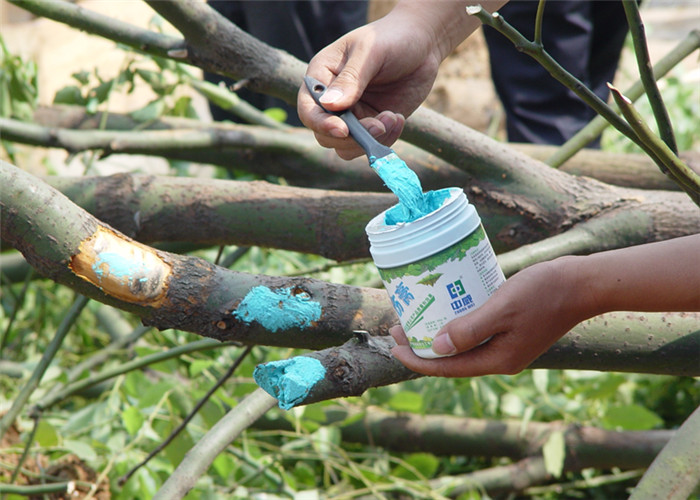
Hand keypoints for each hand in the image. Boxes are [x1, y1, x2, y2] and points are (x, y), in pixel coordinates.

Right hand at [297, 7, 443, 159]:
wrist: (422, 45)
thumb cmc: (392, 38)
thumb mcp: (371, 52)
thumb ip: (351, 79)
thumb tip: (329, 105)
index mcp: (322, 77)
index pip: (308, 109)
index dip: (321, 124)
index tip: (342, 129)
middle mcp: (333, 100)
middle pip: (324, 135)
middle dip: (351, 137)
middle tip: (379, 125)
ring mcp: (353, 115)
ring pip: (346, 147)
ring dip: (370, 140)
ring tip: (393, 117)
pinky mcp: (373, 124)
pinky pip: (370, 145)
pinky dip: (386, 139)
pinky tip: (398, 118)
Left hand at [390, 257, 591, 376]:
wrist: (583, 284)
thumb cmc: (544, 292)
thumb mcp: (502, 309)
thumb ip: (469, 329)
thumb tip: (437, 347)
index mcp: (498, 360)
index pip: (447, 367)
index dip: (417, 358)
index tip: (393, 343)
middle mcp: (501, 358)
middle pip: (452, 359)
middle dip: (423, 346)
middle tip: (398, 326)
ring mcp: (508, 346)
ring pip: (463, 346)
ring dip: (438, 335)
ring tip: (417, 318)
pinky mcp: (513, 331)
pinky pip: (477, 333)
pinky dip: (458, 324)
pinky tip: (448, 307)